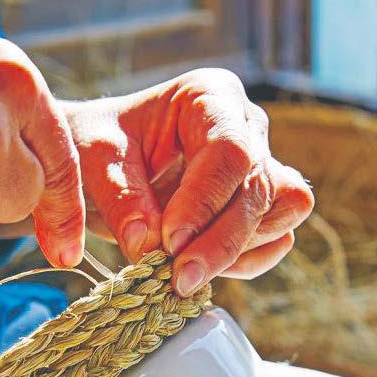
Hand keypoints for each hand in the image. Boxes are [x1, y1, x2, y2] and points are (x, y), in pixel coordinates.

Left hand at [61, 69, 312, 293]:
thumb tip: (148, 246)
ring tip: (183, 272)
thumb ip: (120, 198)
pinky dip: (245, 262)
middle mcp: (245, 126)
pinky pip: (277, 237)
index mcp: (209, 97)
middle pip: (258, 187)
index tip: (167, 242)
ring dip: (236, 251)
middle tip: (178, 278)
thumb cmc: (99, 147)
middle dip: (219, 241)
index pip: (229, 151)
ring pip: (282, 210)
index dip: (203, 202)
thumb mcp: (94, 162)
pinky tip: (201, 271)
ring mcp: (261, 164)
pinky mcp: (263, 203)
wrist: (103, 163)